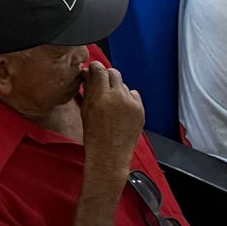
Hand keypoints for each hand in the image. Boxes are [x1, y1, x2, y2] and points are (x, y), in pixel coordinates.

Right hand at [80, 61, 146, 178]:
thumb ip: (87, 90)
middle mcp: (118, 97)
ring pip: (123, 85)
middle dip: (106, 77)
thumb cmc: (94, 137)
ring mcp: (131, 104)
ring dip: (117, 90)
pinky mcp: (141, 110)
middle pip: (113, 73)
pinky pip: (134, 95)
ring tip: (111, 104)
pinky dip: (127, 99)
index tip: (93, 70)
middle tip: (102, 86)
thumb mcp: (85, 111)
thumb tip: (87, 75)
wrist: (109, 157)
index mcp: (101, 97)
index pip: (99, 69)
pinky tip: (121, 110)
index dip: (95, 68)